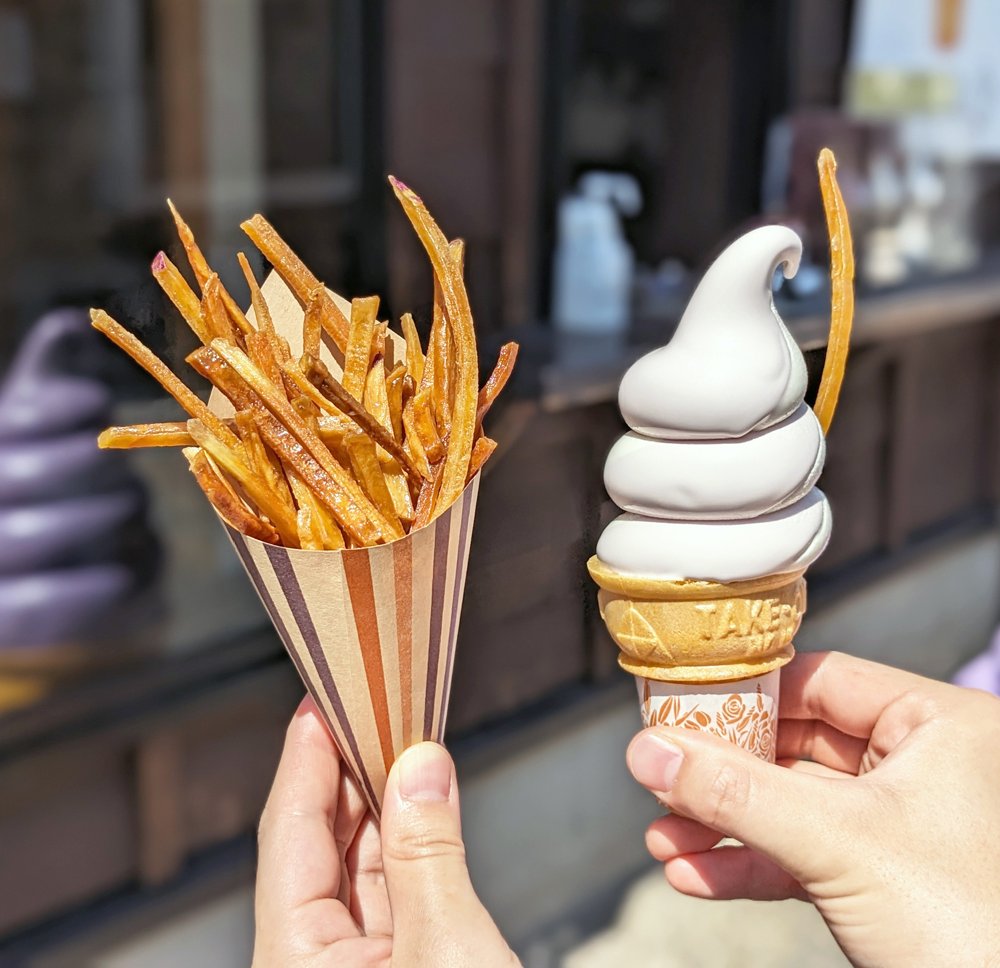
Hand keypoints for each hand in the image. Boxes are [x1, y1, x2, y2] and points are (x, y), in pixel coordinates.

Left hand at [254, 696, 517, 966]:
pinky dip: (405, 847)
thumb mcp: (449, 945)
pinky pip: (386, 897)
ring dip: (383, 805)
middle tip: (378, 705)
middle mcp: (311, 961)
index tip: (323, 698)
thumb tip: (421, 764)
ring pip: (355, 869)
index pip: (292, 830)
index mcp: (296, 958)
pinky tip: (419, 803)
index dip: (308, 756)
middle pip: (320, 843)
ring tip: (403, 741)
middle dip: (351, 770)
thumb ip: (428, 852)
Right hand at [626, 651, 999, 967]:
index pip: (821, 680)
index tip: (680, 707)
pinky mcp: (881, 875)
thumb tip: (648, 752)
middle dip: (722, 774)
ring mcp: (899, 823)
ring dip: (723, 824)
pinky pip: (802, 854)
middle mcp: (921, 764)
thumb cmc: (968, 927)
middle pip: (794, 743)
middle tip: (661, 776)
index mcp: (937, 725)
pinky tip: (694, 874)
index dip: (745, 692)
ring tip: (664, 838)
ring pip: (791, 805)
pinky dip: (747, 863)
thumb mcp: (838, 843)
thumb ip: (736, 794)